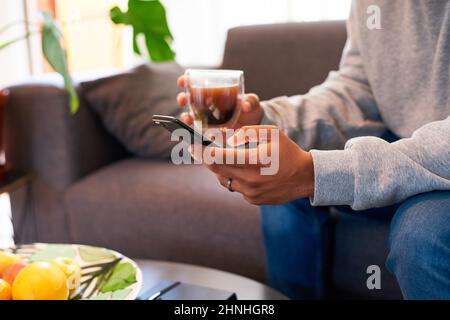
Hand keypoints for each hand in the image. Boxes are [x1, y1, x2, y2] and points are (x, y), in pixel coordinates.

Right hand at [176, 75, 263, 127]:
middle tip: (183, 99)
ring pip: (191, 116)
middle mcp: (206, 104)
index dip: (186, 81)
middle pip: (189, 100)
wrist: (254, 124)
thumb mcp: (252, 102)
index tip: (183, 80)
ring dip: (185, 116)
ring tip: (187, 118)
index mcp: (213, 92)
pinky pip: (198, 131)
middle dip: (182, 98)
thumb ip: (250, 101)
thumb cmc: (250, 107)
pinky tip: (192, 132)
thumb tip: (245, 106)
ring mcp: (207, 118)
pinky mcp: (210, 131)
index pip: (195, 84)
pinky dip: (193, 131)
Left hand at [190, 125, 314, 204]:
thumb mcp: (270, 132)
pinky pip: (235, 188)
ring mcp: (251, 192)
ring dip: (219, 169)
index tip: (191, 145)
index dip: (202, 151)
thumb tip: (226, 140)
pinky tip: (238, 170)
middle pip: (217, 170)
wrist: (305, 177)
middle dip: (205, 159)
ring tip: (219, 158)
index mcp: (255, 160)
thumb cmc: (287, 151)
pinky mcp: (253, 200)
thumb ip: (246, 132)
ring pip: (224, 180)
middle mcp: (251, 179)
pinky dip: (233, 178)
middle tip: (196, 150)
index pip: (220, 157)